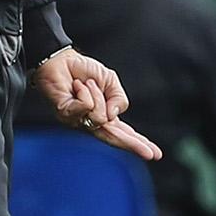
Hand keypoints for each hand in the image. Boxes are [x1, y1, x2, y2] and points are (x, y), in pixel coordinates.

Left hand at [31, 49, 161, 161]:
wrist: (60, 60)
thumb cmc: (84, 71)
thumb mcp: (111, 81)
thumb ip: (119, 99)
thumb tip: (114, 116)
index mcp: (105, 115)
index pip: (124, 133)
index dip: (139, 143)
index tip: (155, 155)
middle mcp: (91, 122)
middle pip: (114, 138)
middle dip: (132, 144)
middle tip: (149, 154)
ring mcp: (77, 120)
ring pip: (99, 117)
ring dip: (96, 94)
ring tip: (86, 83)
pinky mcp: (65, 114)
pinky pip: (86, 107)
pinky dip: (85, 92)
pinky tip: (77, 86)